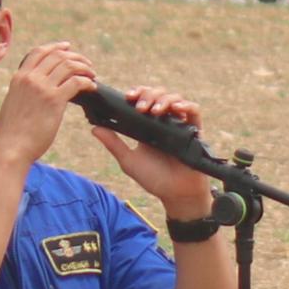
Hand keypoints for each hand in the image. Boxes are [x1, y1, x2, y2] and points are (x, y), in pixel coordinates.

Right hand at [0, 40, 95, 171]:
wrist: (12, 148)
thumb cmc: (12, 133)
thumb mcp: (11, 103)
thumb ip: (21, 91)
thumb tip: (27, 90)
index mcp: (19, 77)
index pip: (39, 52)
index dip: (56, 47)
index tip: (68, 47)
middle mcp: (31, 78)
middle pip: (57, 56)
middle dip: (75, 57)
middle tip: (87, 65)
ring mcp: (42, 88)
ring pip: (69, 66)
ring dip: (84, 68)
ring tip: (92, 75)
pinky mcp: (54, 100)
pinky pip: (76, 82)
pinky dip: (87, 82)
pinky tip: (92, 87)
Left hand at [84, 85, 214, 218]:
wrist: (175, 195)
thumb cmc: (154, 179)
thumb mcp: (129, 161)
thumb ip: (113, 144)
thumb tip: (94, 128)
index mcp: (148, 125)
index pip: (143, 99)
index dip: (137, 93)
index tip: (128, 96)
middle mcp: (164, 121)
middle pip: (158, 94)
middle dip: (148, 94)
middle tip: (140, 105)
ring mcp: (180, 124)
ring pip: (175, 98)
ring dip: (163, 99)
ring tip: (154, 111)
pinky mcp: (195, 130)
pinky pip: (194, 110)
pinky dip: (186, 105)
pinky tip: (176, 109)